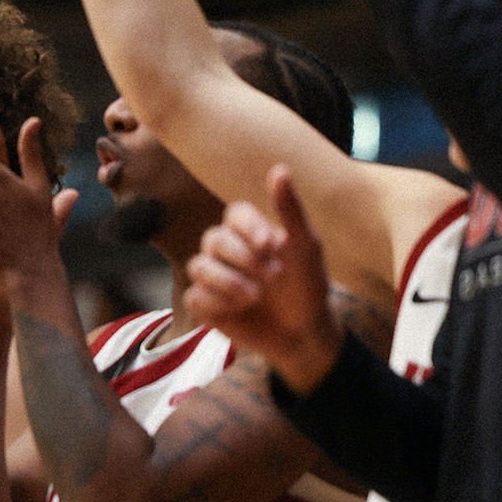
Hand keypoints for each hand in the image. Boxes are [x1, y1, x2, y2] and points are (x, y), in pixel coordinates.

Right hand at [185, 166, 342, 393]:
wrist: (304, 332)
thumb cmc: (307, 286)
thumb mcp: (306, 247)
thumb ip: (290, 210)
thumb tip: (279, 168)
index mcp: (250, 231)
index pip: (234, 213)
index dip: (247, 226)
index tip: (269, 244)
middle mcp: (227, 250)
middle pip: (213, 239)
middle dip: (243, 259)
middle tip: (273, 276)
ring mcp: (214, 277)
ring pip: (198, 266)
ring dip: (229, 282)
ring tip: (256, 296)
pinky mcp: (206, 305)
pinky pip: (194, 296)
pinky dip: (217, 303)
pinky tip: (239, 310)